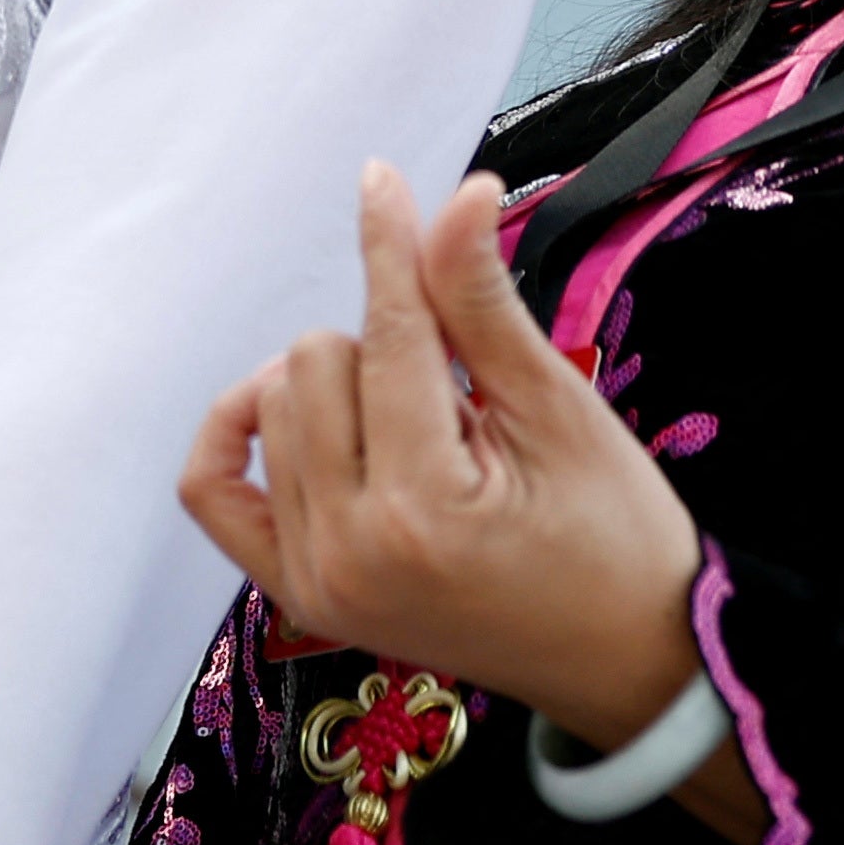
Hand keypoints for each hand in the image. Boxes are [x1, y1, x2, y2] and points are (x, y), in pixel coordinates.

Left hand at [180, 162, 710, 754]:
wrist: (629, 665)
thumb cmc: (616, 539)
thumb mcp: (561, 413)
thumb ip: (484, 305)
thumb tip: (458, 194)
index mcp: (423, 509)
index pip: (387, 339)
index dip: (390, 249)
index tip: (382, 180)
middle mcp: (348, 552)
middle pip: (313, 364)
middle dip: (387, 349)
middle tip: (462, 397)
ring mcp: (314, 583)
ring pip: (271, 409)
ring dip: (337, 391)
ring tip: (421, 431)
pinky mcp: (298, 599)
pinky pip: (214, 491)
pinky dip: (239, 435)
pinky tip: (280, 408)